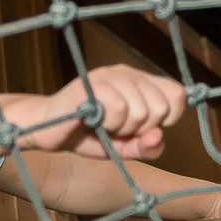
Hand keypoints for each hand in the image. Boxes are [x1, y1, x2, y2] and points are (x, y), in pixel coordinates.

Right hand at [10, 67, 185, 159]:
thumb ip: (147, 146)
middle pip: (159, 107)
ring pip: (139, 111)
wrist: (44, 130)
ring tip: (101, 125)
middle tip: (115, 129)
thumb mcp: (123, 147)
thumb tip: (158, 136)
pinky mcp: (90, 84)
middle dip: (139, 130)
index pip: (176, 94)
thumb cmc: (86, 135)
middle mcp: (125, 72)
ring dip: (120, 130)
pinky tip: (92, 121)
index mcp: (138, 81)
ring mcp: (107, 75)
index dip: (167, 119)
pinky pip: (117, 109)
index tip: (143, 128)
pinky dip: (107, 124)